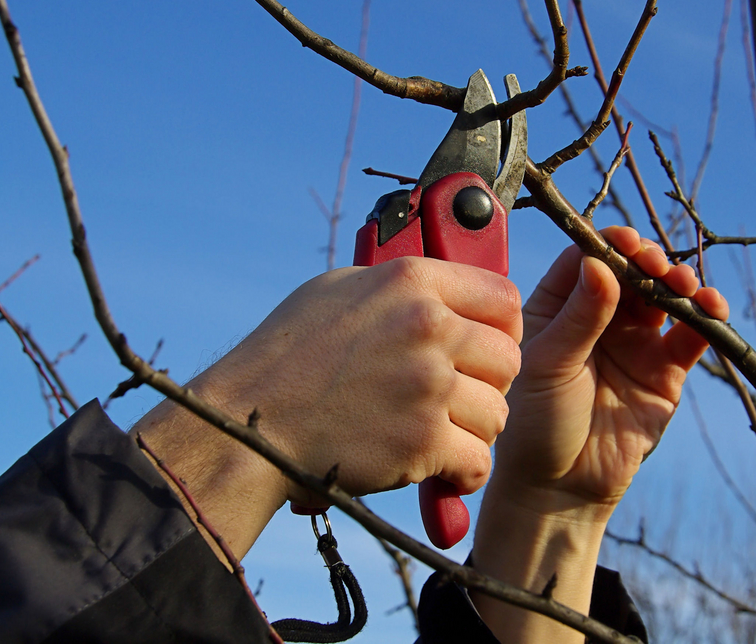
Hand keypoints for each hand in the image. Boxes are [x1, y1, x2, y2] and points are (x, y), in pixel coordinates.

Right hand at [133, 257, 521, 557]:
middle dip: (489, 385)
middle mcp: (426, 326)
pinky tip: (439, 469)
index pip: (503, 297)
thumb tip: (442, 291)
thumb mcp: (339, 291)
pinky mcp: (422, 441)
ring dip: (475, 432)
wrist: (247, 424)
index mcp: (410, 281)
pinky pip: (478, 462)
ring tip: (440, 435)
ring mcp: (427, 384)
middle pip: (508, 359)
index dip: (503, 329)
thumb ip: (399, 288)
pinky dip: (462, 474)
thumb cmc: (285, 357)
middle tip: (459, 401)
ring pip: (498, 414)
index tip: (487, 351)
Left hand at [493, 227, 728, 519]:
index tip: (626, 244)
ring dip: (679, 282)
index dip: (609, 246)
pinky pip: (689, 336)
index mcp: (558, 308)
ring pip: (663, 297)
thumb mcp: (549, 365)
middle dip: (648, 261)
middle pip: (631, 272)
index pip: (586, 259)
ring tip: (682, 286)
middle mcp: (598, 318)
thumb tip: (601, 263)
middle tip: (655, 265)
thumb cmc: (536, 423)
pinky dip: (704, 317)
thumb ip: (578, 318)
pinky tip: (710, 307)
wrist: (559, 487)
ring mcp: (633, 343)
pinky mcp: (664, 372)